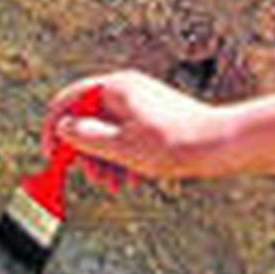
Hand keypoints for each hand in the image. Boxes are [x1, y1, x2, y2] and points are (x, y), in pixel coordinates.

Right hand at [41, 71, 236, 191]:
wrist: (223, 145)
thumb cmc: (174, 144)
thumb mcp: (120, 146)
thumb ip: (85, 137)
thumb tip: (63, 128)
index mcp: (115, 87)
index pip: (69, 99)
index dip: (53, 128)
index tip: (50, 156)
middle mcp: (128, 90)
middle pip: (88, 118)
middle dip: (85, 152)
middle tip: (91, 179)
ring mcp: (143, 104)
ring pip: (109, 132)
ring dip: (105, 160)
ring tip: (115, 185)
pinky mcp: (156, 120)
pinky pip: (128, 137)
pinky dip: (124, 158)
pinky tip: (134, 180)